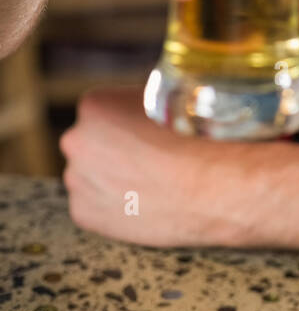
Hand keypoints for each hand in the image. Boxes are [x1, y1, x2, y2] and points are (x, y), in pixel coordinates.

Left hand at [60, 86, 277, 246]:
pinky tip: (140, 202)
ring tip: (148, 182)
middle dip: (112, 149)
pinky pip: (93, 205)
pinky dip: (112, 206)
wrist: (210, 186)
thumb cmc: (195, 137)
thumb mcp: (169, 96)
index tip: (146, 130)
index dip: (125, 120)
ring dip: (111, 177)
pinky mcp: (82, 214)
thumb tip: (147, 103)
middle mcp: (76, 140)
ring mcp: (77, 180)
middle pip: (91, 141)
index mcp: (93, 105)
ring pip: (91, 174)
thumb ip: (144, 101)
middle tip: (147, 157)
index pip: (101, 110)